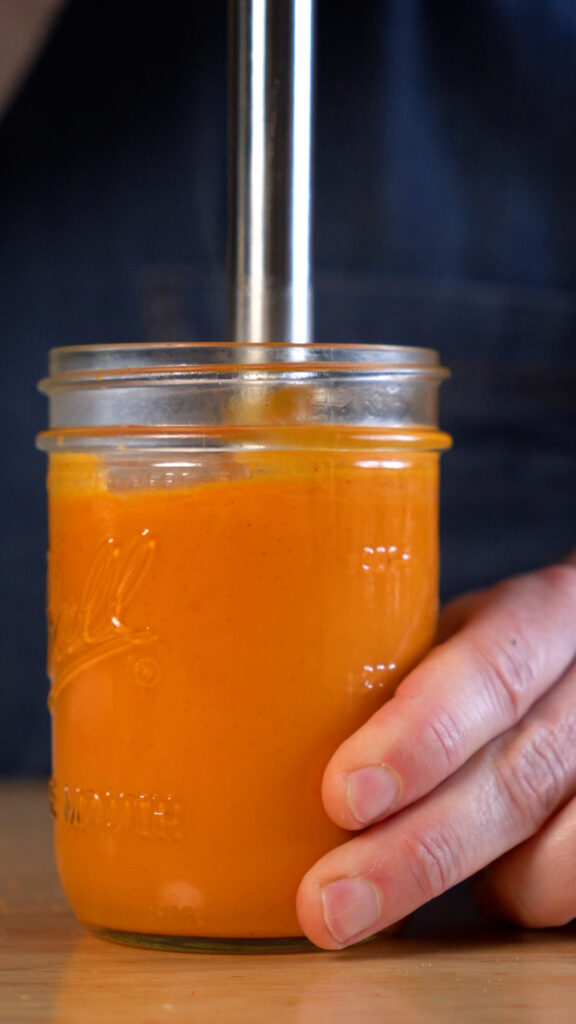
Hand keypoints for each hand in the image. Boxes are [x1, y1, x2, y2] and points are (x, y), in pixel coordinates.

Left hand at [296, 565, 575, 948]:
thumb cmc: (485, 650)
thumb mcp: (450, 629)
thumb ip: (394, 666)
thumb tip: (257, 726)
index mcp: (542, 615)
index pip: (493, 671)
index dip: (422, 736)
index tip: (342, 794)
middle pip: (519, 774)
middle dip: (417, 848)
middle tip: (328, 900)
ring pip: (553, 851)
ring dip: (450, 885)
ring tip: (362, 902)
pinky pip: (565, 887)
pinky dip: (510, 895)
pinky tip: (467, 881)